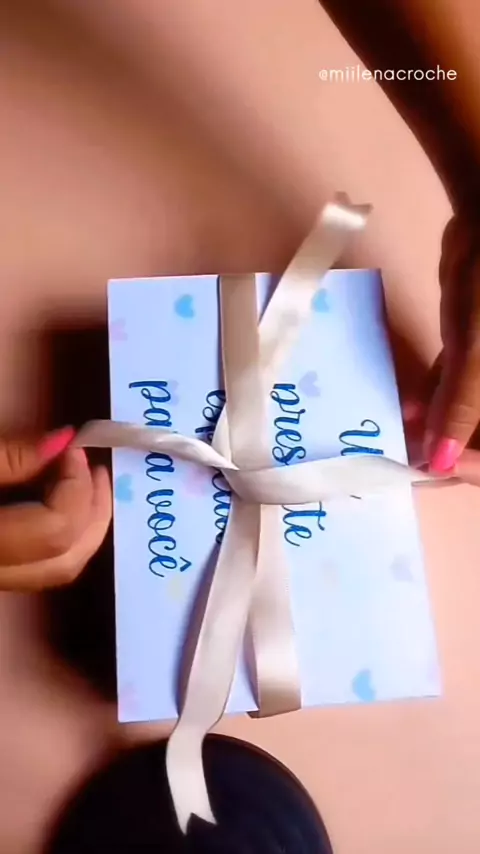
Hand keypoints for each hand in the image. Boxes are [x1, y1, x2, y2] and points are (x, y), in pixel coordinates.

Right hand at [0, 427, 111, 589]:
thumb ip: (11, 457)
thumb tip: (65, 441)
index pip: (55, 528)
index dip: (75, 485)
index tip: (73, 447)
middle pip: (66, 560)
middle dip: (93, 512)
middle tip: (97, 470)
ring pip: (56, 571)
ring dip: (83, 528)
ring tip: (86, 484)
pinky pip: (38, 569)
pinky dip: (61, 538)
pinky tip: (57, 503)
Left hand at [422, 212, 479, 471]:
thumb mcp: (479, 353)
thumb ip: (460, 409)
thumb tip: (439, 464)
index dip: (476, 467)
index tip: (436, 468)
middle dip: (451, 450)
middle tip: (410, 460)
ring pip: (466, 415)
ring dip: (435, 429)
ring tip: (400, 439)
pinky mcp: (474, 353)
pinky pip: (454, 387)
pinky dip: (431, 400)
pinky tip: (403, 408)